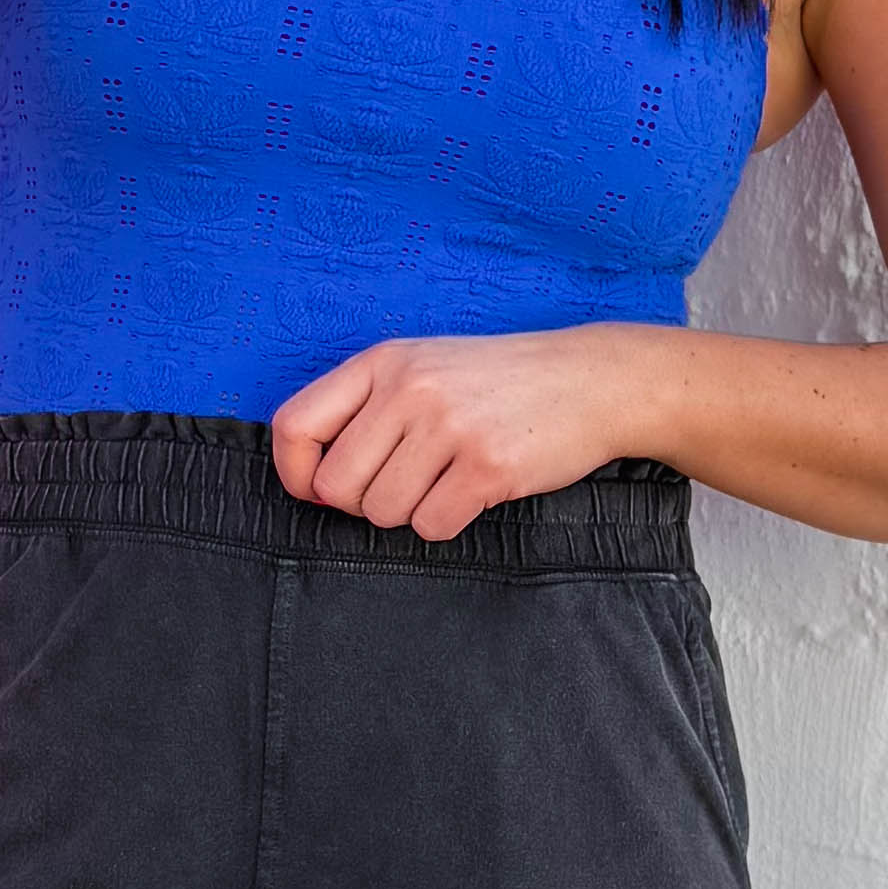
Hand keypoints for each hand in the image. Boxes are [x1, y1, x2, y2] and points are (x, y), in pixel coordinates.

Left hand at [268, 329, 664, 542]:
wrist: (592, 380)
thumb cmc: (502, 382)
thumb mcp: (426, 367)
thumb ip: (369, 408)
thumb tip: (314, 480)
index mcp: (383, 362)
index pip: (295, 426)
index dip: (296, 472)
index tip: (317, 489)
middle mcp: (409, 388)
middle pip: (336, 486)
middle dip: (362, 504)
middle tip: (405, 486)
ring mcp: (449, 426)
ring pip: (382, 512)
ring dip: (410, 512)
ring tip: (447, 480)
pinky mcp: (487, 466)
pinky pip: (430, 526)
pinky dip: (446, 522)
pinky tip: (472, 492)